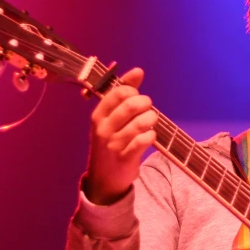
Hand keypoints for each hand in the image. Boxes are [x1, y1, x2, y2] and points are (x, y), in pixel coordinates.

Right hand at [87, 68, 156, 204]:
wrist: (104, 179)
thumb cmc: (110, 142)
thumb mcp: (111, 118)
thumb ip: (123, 93)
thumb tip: (138, 71)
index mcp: (98, 116)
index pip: (118, 92)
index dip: (133, 90)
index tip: (136, 97)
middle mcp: (103, 129)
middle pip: (131, 105)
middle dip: (145, 103)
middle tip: (147, 109)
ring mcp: (113, 144)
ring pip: (141, 122)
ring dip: (151, 119)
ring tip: (151, 121)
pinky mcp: (125, 158)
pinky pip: (145, 140)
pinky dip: (152, 136)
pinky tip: (149, 137)